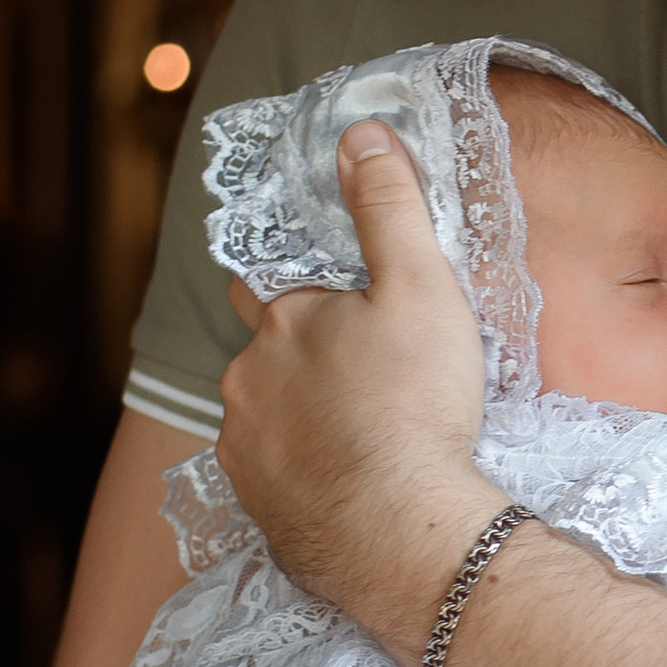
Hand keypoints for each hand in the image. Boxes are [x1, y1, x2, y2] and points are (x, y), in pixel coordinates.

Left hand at [217, 121, 497, 659]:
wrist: (406, 534)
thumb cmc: (418, 406)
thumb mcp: (421, 288)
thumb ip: (388, 208)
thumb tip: (359, 132)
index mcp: (282, 321)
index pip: (270, 286)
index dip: (307, 294)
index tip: (343, 310)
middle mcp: (246, 381)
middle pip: (270, 357)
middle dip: (305, 361)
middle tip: (368, 379)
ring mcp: (245, 451)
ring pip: (268, 419)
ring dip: (303, 421)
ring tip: (366, 438)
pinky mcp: (258, 509)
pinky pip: (276, 479)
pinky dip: (304, 477)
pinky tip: (350, 486)